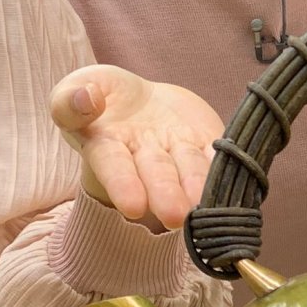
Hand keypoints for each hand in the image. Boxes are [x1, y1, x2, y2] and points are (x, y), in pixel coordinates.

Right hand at [49, 66, 224, 230]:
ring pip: (189, 168)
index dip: (123, 186)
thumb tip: (86, 99)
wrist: (138, 98)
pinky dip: (227, 165)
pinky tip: (236, 174)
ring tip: (204, 203)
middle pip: (157, 175)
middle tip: (177, 216)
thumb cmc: (100, 97)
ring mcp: (178, 151)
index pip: (114, 167)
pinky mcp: (206, 142)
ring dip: (197, 185)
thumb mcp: (76, 90)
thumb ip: (70, 101)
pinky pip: (218, 154)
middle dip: (166, 195)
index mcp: (107, 147)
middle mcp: (145, 157)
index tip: (133, 207)